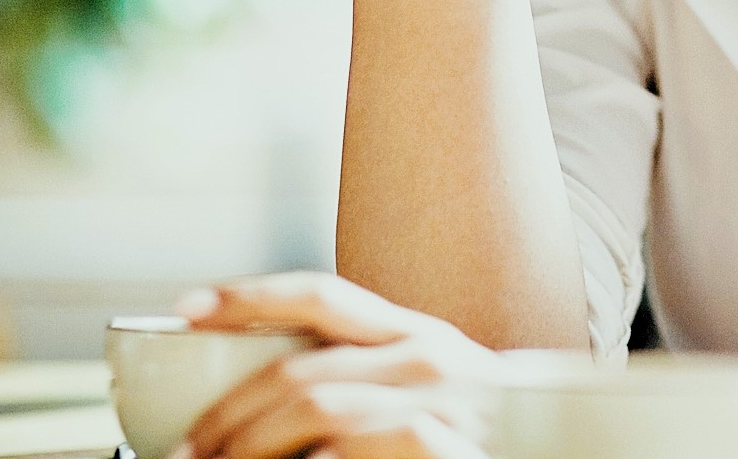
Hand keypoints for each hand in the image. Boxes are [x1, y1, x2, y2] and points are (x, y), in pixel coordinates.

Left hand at [177, 271, 499, 458]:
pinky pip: (360, 448)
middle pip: (300, 368)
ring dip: (255, 445)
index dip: (249, 296)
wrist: (550, 445)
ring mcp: (439, 402)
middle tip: (188, 448)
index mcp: (411, 331)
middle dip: (229, 413)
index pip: (319, 294)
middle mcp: (425, 355)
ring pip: (320, 408)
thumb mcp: (416, 383)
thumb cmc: (469, 426)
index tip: (187, 310)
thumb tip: (260, 388)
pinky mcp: (448, 448)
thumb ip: (357, 370)